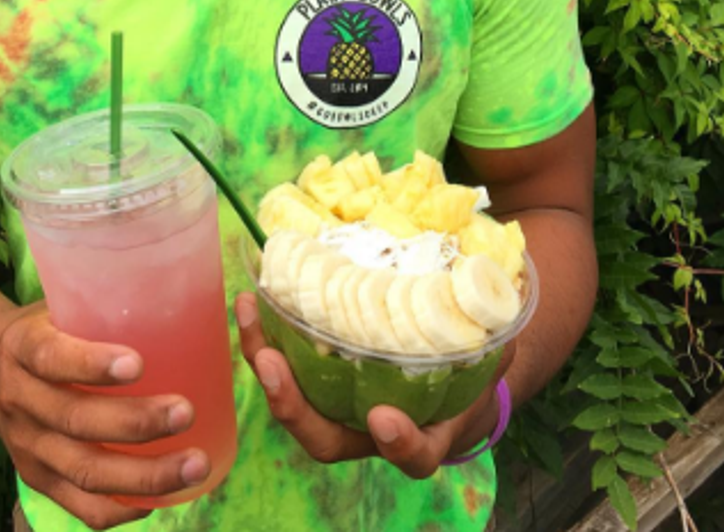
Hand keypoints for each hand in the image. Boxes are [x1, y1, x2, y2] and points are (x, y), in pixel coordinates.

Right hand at [0, 302, 209, 530]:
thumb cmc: (45, 327)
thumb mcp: (58, 302)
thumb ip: (100, 302)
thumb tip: (180, 292)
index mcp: (21, 347)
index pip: (51, 357)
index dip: (92, 364)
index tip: (139, 363)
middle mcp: (18, 400)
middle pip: (75, 421)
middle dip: (135, 423)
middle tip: (186, 412)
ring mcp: (26, 447)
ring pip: (84, 471)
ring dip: (143, 475)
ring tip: (194, 464)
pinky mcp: (37, 479)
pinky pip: (80, 506)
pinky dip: (122, 507)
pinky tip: (162, 497)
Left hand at [235, 292, 512, 477]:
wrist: (450, 366)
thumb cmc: (472, 363)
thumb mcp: (492, 353)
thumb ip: (494, 338)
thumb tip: (501, 296)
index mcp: (423, 432)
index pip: (413, 454)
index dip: (401, 443)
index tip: (386, 418)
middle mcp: (370, 428)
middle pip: (325, 438)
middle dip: (291, 406)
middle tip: (270, 364)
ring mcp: (339, 403)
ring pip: (293, 401)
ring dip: (264, 360)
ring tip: (250, 312)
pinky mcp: (318, 373)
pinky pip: (285, 364)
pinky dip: (266, 335)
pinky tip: (253, 298)